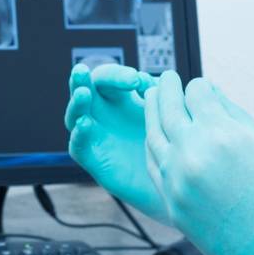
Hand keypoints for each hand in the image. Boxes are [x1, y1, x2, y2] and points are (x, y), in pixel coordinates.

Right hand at [64, 62, 171, 224]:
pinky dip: (79, 134)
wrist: (177, 184)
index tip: (140, 82)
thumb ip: (165, 99)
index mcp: (122, 99)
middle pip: (84, 90)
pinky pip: (78, 146)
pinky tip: (85, 124)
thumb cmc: (175, 145)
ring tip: (83, 93)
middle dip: (82, 79)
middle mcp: (105, 114)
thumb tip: (159, 83)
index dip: (119, 75)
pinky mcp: (94, 159)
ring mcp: (96, 136)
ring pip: (76, 115)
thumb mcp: (172, 118)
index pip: (110, 78)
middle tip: (83, 71)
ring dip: (77, 102)